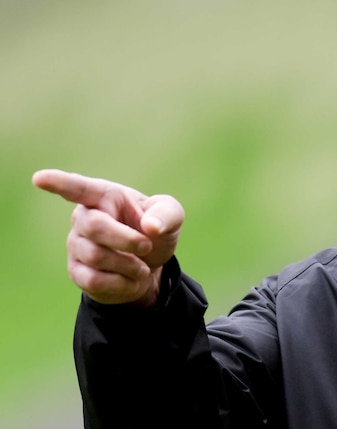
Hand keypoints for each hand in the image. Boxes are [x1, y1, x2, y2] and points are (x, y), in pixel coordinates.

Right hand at [32, 169, 184, 306]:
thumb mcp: (171, 216)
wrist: (150, 266)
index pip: (77, 188)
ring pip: (96, 256)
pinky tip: (131, 280)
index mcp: (105, 196)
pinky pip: (94, 280)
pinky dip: (121, 283)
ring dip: (129, 264)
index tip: (40, 178)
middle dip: (127, 240)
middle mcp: (84, 217)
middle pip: (95, 227)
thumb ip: (166, 214)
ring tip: (142, 267)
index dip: (58, 183)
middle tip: (147, 246)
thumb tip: (150, 227)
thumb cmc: (155, 231)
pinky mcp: (76, 271)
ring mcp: (76, 245)